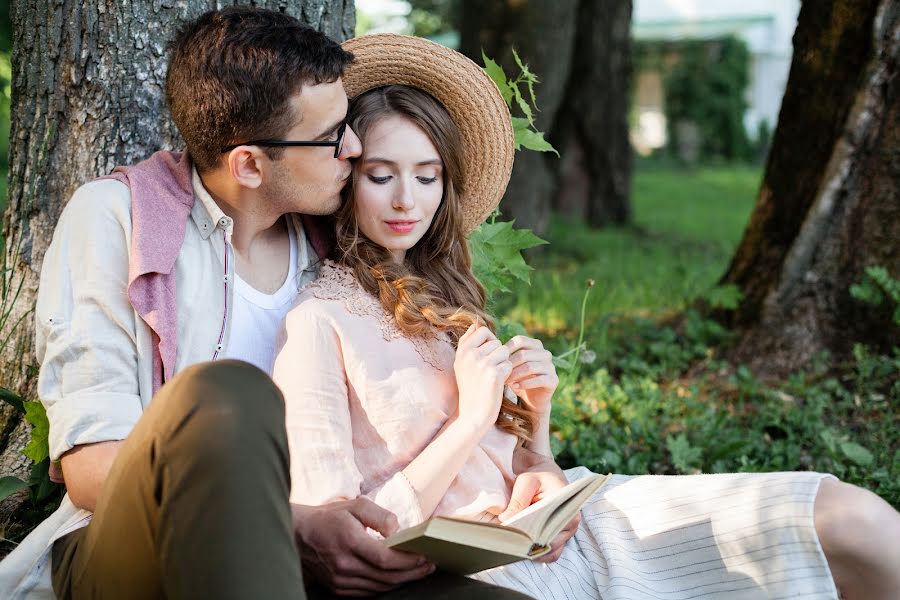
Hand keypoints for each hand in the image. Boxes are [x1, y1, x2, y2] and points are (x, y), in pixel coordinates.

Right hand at [292, 498, 433, 595]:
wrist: (299, 534)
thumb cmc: (330, 517)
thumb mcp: (356, 505)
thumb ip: (380, 516)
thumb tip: (397, 532)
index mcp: (349, 541)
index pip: (385, 559)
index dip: (408, 561)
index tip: (425, 556)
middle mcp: (344, 565)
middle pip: (386, 577)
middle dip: (413, 572)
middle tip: (430, 566)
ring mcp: (340, 580)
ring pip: (380, 587)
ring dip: (402, 581)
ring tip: (419, 571)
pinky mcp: (338, 588)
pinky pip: (369, 592)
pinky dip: (386, 586)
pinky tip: (397, 577)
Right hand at [454, 325, 510, 430]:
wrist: (474, 414)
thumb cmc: (472, 388)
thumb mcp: (463, 364)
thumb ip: (467, 343)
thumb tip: (476, 324)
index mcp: (462, 351)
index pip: (482, 330)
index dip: (490, 342)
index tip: (487, 356)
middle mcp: (469, 355)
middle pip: (496, 341)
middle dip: (498, 354)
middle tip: (490, 371)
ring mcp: (481, 364)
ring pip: (504, 351)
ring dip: (503, 363)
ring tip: (493, 376)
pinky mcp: (494, 374)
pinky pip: (509, 364)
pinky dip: (507, 373)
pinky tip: (498, 383)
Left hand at [498, 466, 578, 563]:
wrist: (544, 474)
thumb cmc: (538, 476)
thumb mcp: (526, 482)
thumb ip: (518, 500)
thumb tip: (505, 521)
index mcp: (568, 510)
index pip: (552, 532)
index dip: (533, 537)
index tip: (516, 537)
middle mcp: (570, 525)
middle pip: (551, 545)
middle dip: (530, 547)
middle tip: (511, 543)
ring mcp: (565, 533)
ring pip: (549, 553)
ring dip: (532, 552)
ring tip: (514, 546)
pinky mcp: (557, 538)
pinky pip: (547, 553)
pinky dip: (535, 553)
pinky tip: (521, 547)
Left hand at [504, 336, 557, 416]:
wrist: (532, 399)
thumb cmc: (518, 378)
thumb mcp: (511, 365)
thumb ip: (505, 355)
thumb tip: (491, 347)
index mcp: (536, 345)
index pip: (520, 340)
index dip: (506, 349)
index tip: (496, 360)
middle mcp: (545, 354)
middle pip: (524, 354)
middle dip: (509, 365)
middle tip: (498, 373)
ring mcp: (551, 366)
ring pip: (530, 367)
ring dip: (515, 374)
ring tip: (505, 381)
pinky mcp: (553, 380)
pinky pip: (539, 379)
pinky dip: (525, 383)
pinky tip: (515, 387)